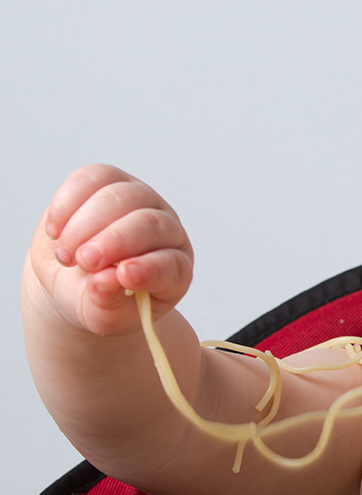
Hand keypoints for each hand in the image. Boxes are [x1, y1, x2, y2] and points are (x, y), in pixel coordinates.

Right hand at [29, 164, 192, 336]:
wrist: (76, 280)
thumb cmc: (99, 301)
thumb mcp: (102, 316)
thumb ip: (107, 303)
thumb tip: (104, 281)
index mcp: (175, 270)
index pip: (171, 264)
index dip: (149, 269)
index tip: (123, 276)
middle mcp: (166, 232)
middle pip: (149, 223)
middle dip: (113, 241)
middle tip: (83, 261)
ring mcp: (142, 202)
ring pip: (122, 196)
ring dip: (85, 225)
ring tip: (65, 254)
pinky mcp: (111, 182)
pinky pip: (93, 178)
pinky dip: (68, 202)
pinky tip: (54, 231)